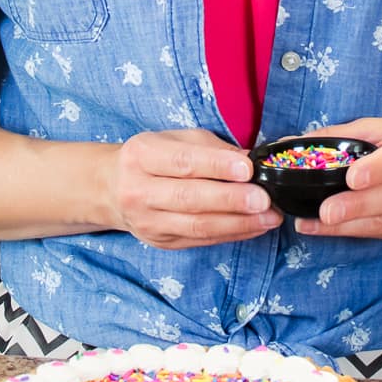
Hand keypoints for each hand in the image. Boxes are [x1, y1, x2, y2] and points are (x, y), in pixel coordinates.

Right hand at [105, 128, 283, 250]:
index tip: (248, 169)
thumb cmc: (152, 157)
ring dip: (238, 223)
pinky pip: (201, 240)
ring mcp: (149, 222)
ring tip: (268, 216)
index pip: (183, 162)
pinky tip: (254, 227)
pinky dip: (232, 234)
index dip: (216, 166)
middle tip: (264, 199)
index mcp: (142, 155)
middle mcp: (140, 190)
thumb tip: (248, 159)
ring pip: (197, 226)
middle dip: (232, 200)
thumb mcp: (174, 139)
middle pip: (190, 198)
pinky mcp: (161, 242)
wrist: (112, 189)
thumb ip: (210, 148)